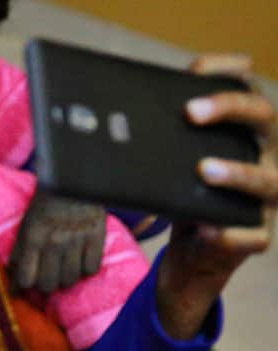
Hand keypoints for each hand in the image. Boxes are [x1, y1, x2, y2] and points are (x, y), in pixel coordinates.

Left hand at [9, 192, 106, 292]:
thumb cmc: (46, 203)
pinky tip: (81, 263)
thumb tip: (14, 275)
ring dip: (65, 279)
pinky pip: (91, 269)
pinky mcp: (96, 237)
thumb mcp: (26, 224)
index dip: (21, 287)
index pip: (25, 278)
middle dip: (44, 286)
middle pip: (48, 284)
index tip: (21, 291)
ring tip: (63, 271)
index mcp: (33, 238)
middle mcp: (54, 243)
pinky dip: (85, 270)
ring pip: (69, 280)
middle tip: (46, 280)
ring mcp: (76, 241)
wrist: (73, 179)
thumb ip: (20, 249)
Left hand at [156, 54, 275, 339]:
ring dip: (236, 172)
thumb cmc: (186, 200)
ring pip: (265, 180)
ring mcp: (266, 198)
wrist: (191, 257)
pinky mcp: (256, 236)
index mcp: (247, 134)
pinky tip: (207, 229)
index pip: (248, 90)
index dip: (228, 72)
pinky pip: (251, 235)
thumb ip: (165, 141)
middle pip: (264, 119)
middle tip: (191, 112)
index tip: (195, 69)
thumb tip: (114, 119)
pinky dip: (230, 233)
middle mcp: (266, 158)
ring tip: (204, 169)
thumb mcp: (176, 165)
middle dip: (229, 109)